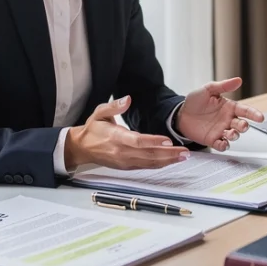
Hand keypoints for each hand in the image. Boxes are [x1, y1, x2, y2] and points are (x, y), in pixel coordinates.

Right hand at [64, 96, 188, 169]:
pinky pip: (146, 167)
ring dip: (167, 161)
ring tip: (183, 156)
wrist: (81, 148)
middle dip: (168, 154)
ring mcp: (124, 162)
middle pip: (148, 155)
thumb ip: (114, 106)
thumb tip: (128, 99)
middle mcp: (121, 152)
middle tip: (185, 151)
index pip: (137, 141)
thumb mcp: (99, 113)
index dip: (154, 142)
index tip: (169, 141)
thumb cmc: (92, 129)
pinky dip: (160, 165)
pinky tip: (171, 161)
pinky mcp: (127, 167)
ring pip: (149, 163)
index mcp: (115, 138)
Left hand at [176, 77, 264, 151]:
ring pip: (234, 136)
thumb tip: (238, 80)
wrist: (180, 114)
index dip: (254, 114)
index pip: (245, 110)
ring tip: (231, 133)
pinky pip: (221, 145)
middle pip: (241, 125)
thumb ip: (223, 86)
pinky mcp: (212, 140)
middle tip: (242, 125)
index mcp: (229, 107)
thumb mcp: (208, 89)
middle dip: (244, 126)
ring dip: (235, 136)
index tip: (260, 117)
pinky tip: (223, 143)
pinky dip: (224, 145)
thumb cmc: (195, 101)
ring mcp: (220, 130)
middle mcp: (227, 120)